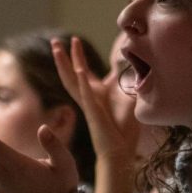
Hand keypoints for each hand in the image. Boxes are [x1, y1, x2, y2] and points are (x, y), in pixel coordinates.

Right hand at [52, 37, 139, 169]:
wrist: (120, 152)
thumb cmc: (124, 129)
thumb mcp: (129, 99)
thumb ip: (129, 83)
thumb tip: (137, 67)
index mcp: (95, 95)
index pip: (82, 72)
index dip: (77, 56)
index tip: (75, 40)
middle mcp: (88, 98)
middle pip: (71, 74)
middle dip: (63, 57)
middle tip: (54, 41)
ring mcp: (88, 105)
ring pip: (71, 82)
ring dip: (65, 65)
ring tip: (58, 49)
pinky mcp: (93, 113)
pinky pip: (86, 95)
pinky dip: (83, 82)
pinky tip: (80, 70)